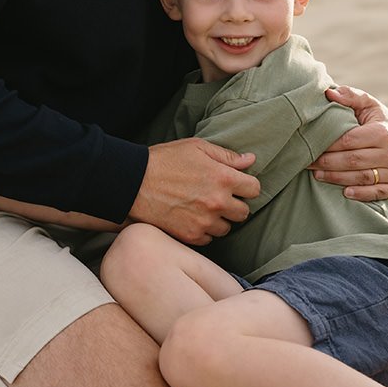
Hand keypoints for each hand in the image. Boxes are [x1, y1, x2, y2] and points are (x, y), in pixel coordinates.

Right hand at [129, 138, 259, 245]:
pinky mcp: (190, 236)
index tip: (236, 185)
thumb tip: (250, 160)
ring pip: (227, 228)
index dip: (246, 186)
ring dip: (219, 219)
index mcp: (222, 177)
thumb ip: (227, 156)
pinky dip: (204, 230)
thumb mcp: (196, 148)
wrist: (133, 182)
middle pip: (244, 212)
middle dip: (234, 204)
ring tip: (203, 208)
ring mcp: (204, 221)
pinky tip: (192, 218)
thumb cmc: (164, 160)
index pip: (254, 189)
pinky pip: (209, 239)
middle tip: (219, 197)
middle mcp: (217, 202)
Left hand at [310, 87, 387, 200]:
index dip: (329, 145)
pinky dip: (362, 194)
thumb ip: (349, 95)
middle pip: (354, 161)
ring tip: (318, 176)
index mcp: (382, 132)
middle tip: (309, 163)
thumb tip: (330, 94)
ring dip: (338, 179)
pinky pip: (377, 193)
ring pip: (362, 178)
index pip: (350, 141)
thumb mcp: (366, 102)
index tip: (311, 145)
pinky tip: (345, 193)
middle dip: (328, 163)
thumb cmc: (374, 117)